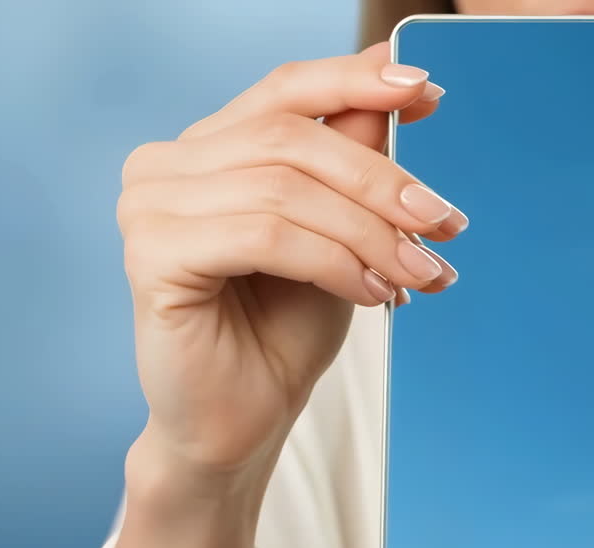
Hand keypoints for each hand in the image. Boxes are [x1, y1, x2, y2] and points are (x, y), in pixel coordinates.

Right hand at [116, 42, 465, 487]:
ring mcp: (149, 208)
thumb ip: (355, 156)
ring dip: (369, 233)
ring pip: (285, 189)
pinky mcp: (152, 257)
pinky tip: (370, 293)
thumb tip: (401, 77)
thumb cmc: (283, 330)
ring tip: (417, 274)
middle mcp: (165, 166)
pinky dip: (333, 262)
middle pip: (292, 138)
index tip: (428, 90)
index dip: (357, 81)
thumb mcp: (340, 231)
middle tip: (444, 224)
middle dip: (382, 181)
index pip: (285, 90)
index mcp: (207, 148)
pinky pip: (265, 236)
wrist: (242, 423)